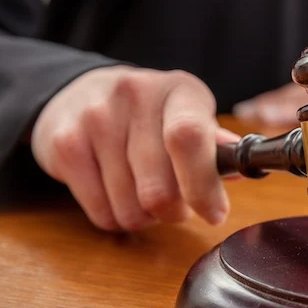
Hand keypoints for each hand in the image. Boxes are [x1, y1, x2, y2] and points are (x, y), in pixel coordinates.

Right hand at [31, 65, 239, 231]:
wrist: (80, 94)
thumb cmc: (150, 117)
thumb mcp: (189, 117)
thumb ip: (215, 146)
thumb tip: (242, 165)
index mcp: (179, 89)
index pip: (189, 138)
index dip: (203, 186)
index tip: (214, 213)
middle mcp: (136, 95)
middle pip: (159, 189)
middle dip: (173, 212)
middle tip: (175, 205)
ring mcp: (95, 118)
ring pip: (130, 208)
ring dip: (144, 217)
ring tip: (143, 194)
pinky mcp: (65, 144)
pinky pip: (101, 213)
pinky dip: (116, 218)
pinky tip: (117, 195)